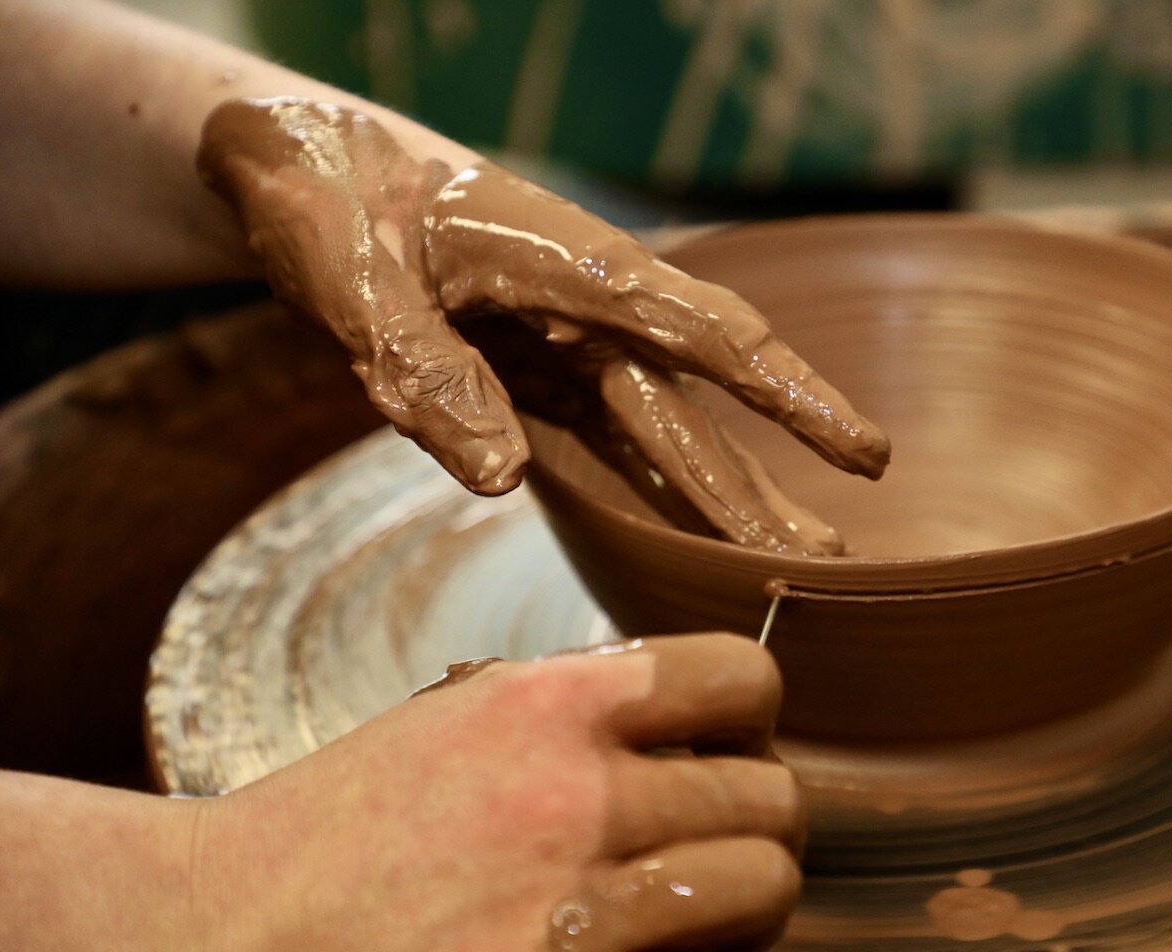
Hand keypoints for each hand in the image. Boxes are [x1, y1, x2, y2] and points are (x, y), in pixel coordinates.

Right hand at [181, 634, 803, 951]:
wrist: (215, 939)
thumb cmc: (335, 830)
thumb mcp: (453, 721)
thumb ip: (573, 714)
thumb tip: (692, 731)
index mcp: (548, 703)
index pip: (741, 675)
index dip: (753, 718)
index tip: (729, 750)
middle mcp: (573, 792)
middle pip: (773, 796)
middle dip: (758, 826)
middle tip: (718, 852)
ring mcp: (570, 906)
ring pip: (763, 891)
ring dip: (747, 913)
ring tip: (701, 923)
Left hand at [196, 98, 888, 554]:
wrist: (305, 165)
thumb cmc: (332, 199)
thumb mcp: (357, 282)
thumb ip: (429, 374)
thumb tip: (501, 478)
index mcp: (573, 265)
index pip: (709, 336)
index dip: (793, 398)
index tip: (866, 453)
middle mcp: (591, 311)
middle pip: (693, 412)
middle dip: (760, 489)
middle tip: (830, 565)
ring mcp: (567, 348)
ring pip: (662, 437)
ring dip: (722, 502)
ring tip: (791, 562)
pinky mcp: (534, 379)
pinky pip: (604, 446)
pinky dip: (652, 496)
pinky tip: (695, 543)